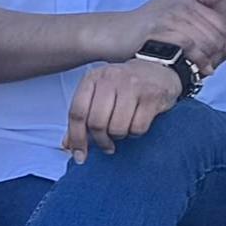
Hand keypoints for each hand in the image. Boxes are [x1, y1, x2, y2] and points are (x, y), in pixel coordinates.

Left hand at [63, 54, 180, 158]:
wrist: (158, 69)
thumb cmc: (124, 85)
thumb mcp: (99, 94)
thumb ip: (83, 117)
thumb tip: (68, 145)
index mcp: (93, 78)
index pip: (77, 112)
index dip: (76, 137)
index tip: (80, 156)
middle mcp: (111, 79)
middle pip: (96, 122)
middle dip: (100, 141)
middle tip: (107, 146)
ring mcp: (132, 86)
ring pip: (117, 127)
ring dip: (119, 136)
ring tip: (123, 130)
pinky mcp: (152, 96)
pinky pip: (138, 127)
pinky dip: (136, 133)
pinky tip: (137, 124)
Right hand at [120, 0, 225, 72]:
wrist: (116, 33)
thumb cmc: (146, 22)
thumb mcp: (172, 4)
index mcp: (187, 1)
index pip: (221, 25)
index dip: (224, 43)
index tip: (218, 56)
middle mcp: (181, 7)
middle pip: (215, 36)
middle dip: (217, 54)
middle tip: (212, 66)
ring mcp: (170, 19)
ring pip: (204, 43)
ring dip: (208, 60)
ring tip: (204, 70)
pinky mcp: (160, 33)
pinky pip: (188, 49)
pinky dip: (195, 62)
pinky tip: (196, 71)